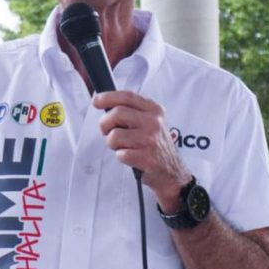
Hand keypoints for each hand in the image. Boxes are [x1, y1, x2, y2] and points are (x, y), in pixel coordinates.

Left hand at [93, 90, 191, 209]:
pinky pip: (120, 154)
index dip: (108, 97)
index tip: (96, 101)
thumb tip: (104, 104)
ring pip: (114, 135)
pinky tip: (131, 157)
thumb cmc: (155, 146)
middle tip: (107, 131)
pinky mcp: (146, 157)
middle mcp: (154, 122)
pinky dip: (121, 157)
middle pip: (117, 113)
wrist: (172, 172)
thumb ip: (132, 111)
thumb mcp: (151, 122)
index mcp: (154, 110)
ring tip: (124, 147)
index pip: (127, 96)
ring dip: (113, 144)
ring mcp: (150, 140)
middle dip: (105, 124)